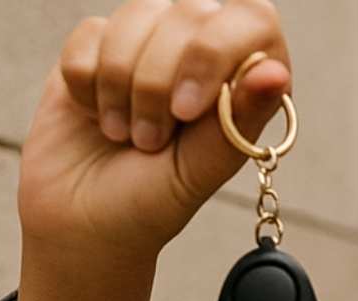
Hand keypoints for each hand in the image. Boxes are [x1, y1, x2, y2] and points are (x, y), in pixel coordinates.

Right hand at [17, 0, 292, 264]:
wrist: (82, 223)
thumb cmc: (152, 202)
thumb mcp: (202, 169)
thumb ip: (239, 119)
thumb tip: (275, 73)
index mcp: (245, 79)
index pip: (252, 18)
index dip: (215, 52)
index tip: (187, 111)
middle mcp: (202, 51)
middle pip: (191, 10)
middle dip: (160, 81)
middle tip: (151, 141)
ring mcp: (149, 44)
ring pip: (138, 15)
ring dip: (122, 85)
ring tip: (126, 135)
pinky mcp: (97, 46)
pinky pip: (92, 33)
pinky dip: (89, 82)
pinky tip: (98, 116)